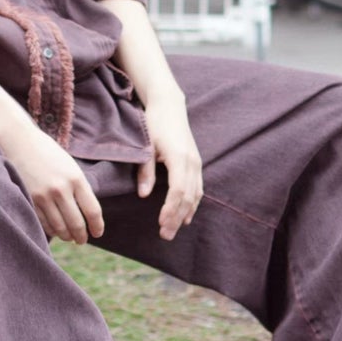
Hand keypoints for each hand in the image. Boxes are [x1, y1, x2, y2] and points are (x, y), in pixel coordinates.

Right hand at [0, 122, 104, 244]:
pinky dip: (52, 230)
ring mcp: (44, 196)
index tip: (97, 233)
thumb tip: (87, 214)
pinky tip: (55, 231)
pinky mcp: (30, 200)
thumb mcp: (70, 166)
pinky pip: (44, 223)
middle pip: (77, 223)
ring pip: (60, 227)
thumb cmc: (47, 153)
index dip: (97, 226)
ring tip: (69, 237)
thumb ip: (79, 188)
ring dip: (66, 236)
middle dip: (81, 236)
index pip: (92, 211)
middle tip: (82, 240)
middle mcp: (61, 189)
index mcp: (76, 178)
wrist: (19, 142)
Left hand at [138, 94, 202, 240]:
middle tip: (166, 235)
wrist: (169, 105)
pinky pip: (197, 187)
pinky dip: (192, 203)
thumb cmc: (154, 123)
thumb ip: (145, 170)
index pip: (178, 191)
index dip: (170, 209)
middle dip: (177, 217)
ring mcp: (196, 162)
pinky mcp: (196, 162)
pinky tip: (186, 215)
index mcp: (179, 158)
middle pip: (187, 197)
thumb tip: (143, 194)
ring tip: (174, 229)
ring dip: (185, 213)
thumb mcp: (145, 145)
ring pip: (195, 194)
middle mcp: (191, 162)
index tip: (161, 223)